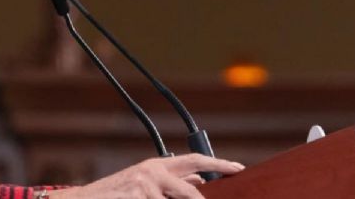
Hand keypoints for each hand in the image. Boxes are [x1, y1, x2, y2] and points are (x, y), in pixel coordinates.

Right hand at [48, 153, 243, 198]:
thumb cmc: (116, 195)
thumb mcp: (145, 183)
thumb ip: (172, 182)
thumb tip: (200, 179)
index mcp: (157, 165)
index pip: (195, 160)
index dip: (219, 164)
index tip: (238, 169)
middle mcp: (152, 171)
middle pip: (191, 190)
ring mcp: (144, 186)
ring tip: (142, 198)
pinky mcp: (138, 197)